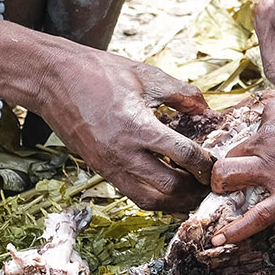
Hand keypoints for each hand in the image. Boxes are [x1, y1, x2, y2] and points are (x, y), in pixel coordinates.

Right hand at [32, 48, 214, 210]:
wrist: (54, 81)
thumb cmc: (99, 73)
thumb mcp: (147, 76)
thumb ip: (182, 94)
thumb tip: (209, 110)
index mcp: (138, 126)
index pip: (184, 156)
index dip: (207, 163)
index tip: (219, 163)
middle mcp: (123, 153)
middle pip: (170, 187)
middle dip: (195, 189)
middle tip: (211, 183)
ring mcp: (109, 166)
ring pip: (150, 200)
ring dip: (175, 200)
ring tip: (193, 190)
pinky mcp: (100, 170)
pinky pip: (132, 194)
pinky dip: (154, 197)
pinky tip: (167, 186)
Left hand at [208, 93, 274, 243]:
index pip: (255, 125)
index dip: (260, 140)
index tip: (267, 150)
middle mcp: (269, 138)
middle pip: (231, 152)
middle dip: (232, 165)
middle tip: (240, 178)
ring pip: (226, 176)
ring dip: (222, 187)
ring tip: (223, 199)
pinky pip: (254, 216)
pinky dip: (233, 230)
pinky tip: (218, 239)